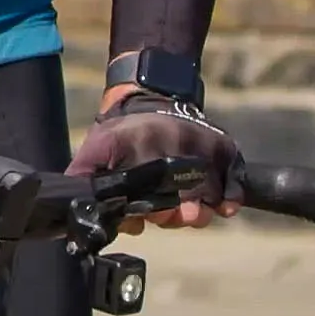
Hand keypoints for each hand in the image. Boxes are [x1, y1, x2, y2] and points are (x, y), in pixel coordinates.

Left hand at [76, 85, 241, 230]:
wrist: (151, 98)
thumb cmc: (122, 135)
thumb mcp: (95, 148)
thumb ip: (84, 176)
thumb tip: (81, 211)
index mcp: (138, 141)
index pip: (148, 181)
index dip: (154, 207)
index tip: (155, 217)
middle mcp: (172, 139)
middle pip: (183, 189)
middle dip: (180, 212)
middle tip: (180, 216)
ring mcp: (199, 142)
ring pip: (208, 186)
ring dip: (203, 209)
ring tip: (195, 214)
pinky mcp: (221, 144)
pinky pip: (233, 171)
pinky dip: (232, 193)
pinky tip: (227, 209)